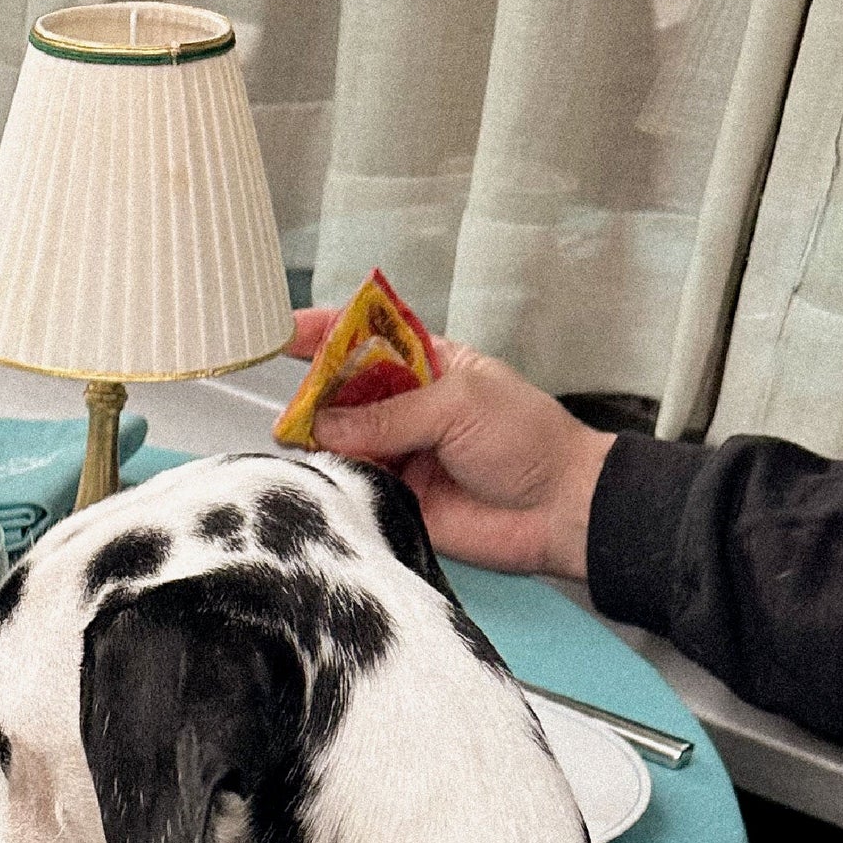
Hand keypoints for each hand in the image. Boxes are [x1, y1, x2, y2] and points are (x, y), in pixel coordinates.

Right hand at [288, 316, 612, 581]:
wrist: (557, 509)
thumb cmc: (527, 440)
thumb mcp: (458, 404)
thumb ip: (389, 414)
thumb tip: (325, 425)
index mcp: (429, 366)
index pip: (367, 339)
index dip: (325, 332)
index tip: (284, 332)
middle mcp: (408, 408)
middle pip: (343, 393)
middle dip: (315, 396)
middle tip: (297, 410)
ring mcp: (400, 454)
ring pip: (342, 443)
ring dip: (321, 442)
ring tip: (306, 444)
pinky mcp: (396, 500)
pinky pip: (354, 487)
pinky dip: (335, 482)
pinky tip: (325, 477)